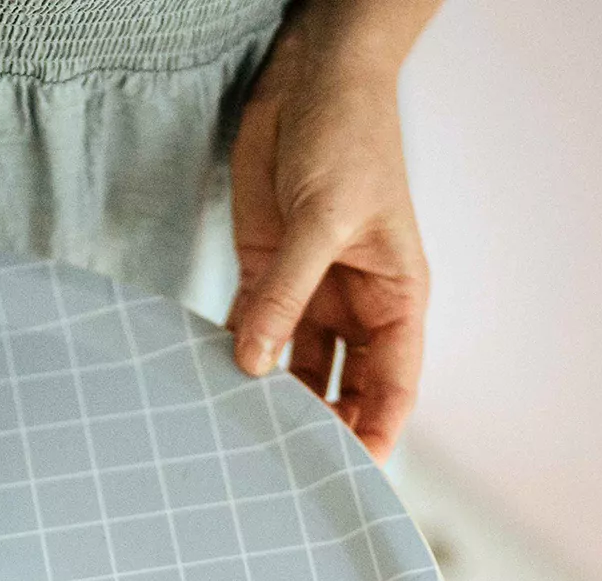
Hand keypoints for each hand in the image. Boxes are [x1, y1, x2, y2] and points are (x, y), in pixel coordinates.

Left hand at [228, 23, 429, 459]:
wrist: (311, 80)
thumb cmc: (348, 137)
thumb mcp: (325, 217)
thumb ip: (287, 292)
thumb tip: (252, 362)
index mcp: (395, 299)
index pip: (393, 387)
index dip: (375, 434)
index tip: (348, 478)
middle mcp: (355, 308)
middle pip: (340, 391)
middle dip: (315, 431)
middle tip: (276, 472)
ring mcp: (308, 295)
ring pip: (291, 372)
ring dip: (265, 403)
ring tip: (234, 442)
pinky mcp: (264, 276)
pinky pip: (249, 334)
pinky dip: (230, 362)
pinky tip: (205, 392)